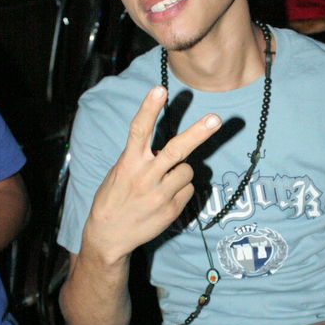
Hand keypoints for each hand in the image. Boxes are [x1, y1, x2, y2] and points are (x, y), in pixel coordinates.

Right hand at [84, 85, 220, 263]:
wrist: (109, 235)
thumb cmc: (114, 197)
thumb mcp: (120, 172)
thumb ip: (141, 157)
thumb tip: (167, 147)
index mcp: (129, 162)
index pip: (139, 130)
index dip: (149, 108)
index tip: (159, 89)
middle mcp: (145, 176)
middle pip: (176, 149)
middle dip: (198, 133)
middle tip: (216, 119)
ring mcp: (160, 195)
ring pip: (188, 170)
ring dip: (180, 172)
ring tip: (162, 183)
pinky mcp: (172, 209)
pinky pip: (189, 189)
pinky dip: (181, 190)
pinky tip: (165, 198)